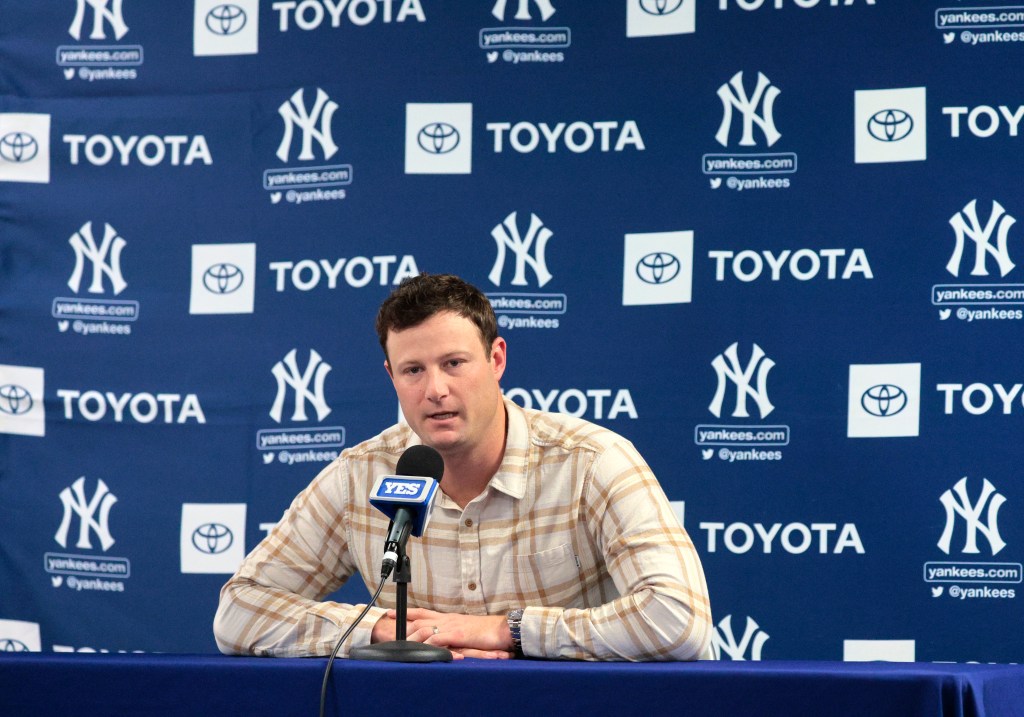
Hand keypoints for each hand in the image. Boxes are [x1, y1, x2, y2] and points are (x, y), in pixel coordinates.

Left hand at [387, 608, 513, 659]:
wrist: (502, 629)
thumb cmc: (487, 631)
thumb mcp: (466, 630)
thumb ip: (453, 633)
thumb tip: (443, 638)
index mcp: (449, 617)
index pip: (423, 612)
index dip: (406, 612)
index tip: (391, 612)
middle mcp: (448, 619)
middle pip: (420, 620)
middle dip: (402, 624)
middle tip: (388, 629)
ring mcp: (452, 626)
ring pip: (426, 629)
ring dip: (412, 637)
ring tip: (401, 645)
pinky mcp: (458, 635)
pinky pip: (439, 639)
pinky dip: (428, 645)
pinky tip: (421, 649)